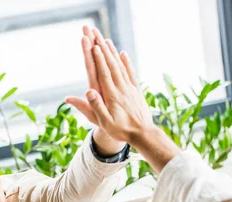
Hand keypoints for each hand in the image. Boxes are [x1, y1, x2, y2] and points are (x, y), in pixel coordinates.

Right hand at [68, 27, 153, 145]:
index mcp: (112, 96)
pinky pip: (130, 73)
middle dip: (103, 50)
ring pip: (120, 67)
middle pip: (111, 65)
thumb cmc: (121, 130)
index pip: (104, 73)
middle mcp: (121, 88)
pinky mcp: (136, 91)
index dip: (99, 59)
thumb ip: (96, 106)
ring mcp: (130, 88)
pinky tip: (123, 54)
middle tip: (97, 37)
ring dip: (113, 53)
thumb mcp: (104, 122)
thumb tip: (88, 91)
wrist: (142, 134)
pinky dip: (126, 62)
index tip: (93, 45)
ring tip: (106, 40)